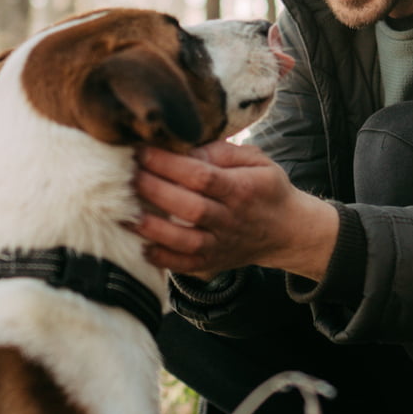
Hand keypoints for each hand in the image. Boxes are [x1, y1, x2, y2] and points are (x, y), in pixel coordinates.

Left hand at [132, 141, 341, 279]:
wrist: (287, 231)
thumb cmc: (265, 188)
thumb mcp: (257, 160)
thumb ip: (223, 151)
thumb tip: (186, 148)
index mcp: (241, 189)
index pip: (202, 176)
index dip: (170, 164)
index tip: (142, 151)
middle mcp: (230, 219)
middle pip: (189, 207)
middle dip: (154, 190)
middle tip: (127, 175)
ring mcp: (221, 244)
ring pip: (185, 240)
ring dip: (154, 228)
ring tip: (126, 213)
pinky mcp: (212, 261)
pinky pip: (186, 265)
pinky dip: (163, 259)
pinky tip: (142, 246)